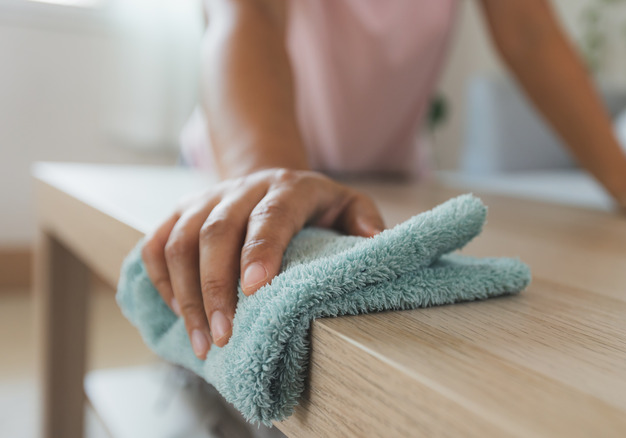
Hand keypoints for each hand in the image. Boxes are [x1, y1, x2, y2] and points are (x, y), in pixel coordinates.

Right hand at [141, 169, 384, 358]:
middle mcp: (242, 189)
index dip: (260, 250)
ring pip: (180, 242)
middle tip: (223, 336)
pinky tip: (179, 315)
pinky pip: (157, 245)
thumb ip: (363, 219)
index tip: (255, 290)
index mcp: (287, 188)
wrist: (269, 179)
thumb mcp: (348, 204)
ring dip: (185, 295)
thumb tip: (373, 240)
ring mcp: (206, 199)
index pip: (270, 216)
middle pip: (215, 233)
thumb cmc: (313, 205)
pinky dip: (161, 282)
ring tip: (201, 341)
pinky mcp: (180, 212)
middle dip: (215, 289)